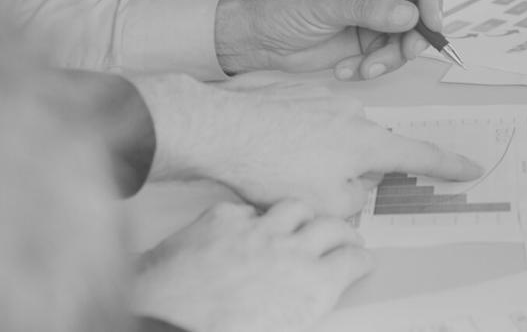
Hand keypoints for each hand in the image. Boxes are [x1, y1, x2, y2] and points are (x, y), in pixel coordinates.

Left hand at [131, 73, 482, 215]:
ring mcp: (320, 96)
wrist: (219, 128)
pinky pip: (302, 118)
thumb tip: (358, 189)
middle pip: (367, 147)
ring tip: (280, 167)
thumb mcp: (325, 205)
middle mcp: (351, 111)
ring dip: (316, 152)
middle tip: (316, 185)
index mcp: (366, 140)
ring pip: (332, 134)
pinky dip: (291, 135)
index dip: (449, 164)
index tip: (472, 166)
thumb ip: (356, 200)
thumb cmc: (271, 166)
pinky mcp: (289, 89)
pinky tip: (266, 147)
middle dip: (352, 169)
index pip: (420, 154)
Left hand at [132, 200, 369, 331]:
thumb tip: (308, 306)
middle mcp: (291, 251)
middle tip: (345, 238)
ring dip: (304, 215)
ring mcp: (256, 230)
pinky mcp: (223, 218)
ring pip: (296, 207)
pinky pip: (248, 210)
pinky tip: (249, 226)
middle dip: (344, 232)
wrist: (163, 318)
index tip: (362, 260)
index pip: (353, 261)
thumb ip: (304, 310)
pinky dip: (253, 217)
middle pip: (334, 228)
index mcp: (312, 286)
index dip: (362, 260)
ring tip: (304, 222)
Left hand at [214, 0, 442, 80]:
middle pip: (419, 7)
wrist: (258, 39)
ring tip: (363, 68)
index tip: (431, 22)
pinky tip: (347, 69)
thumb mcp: (323, 4)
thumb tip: (409, 13)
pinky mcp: (367, 40)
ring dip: (390, 57)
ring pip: (406, 37)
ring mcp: (374, 15)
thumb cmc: (281, 7)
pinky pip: (388, 56)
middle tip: (405, 53)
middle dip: (415, 34)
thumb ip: (367, 8)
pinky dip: (373, 67)